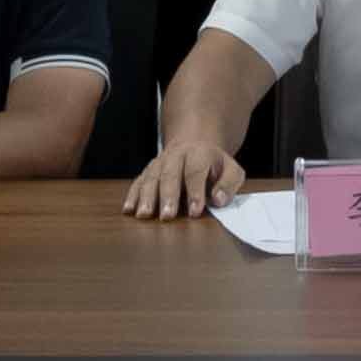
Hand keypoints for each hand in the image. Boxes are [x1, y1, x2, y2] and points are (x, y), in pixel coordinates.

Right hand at [125, 133, 243, 218]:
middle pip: (170, 174)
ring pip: (151, 177)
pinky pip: (139, 181)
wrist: (195, 144)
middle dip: (168, 195)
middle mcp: (177, 155)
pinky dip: (132, 195)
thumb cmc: (216, 165)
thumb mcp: (232, 171)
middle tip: (167, 215)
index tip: (195, 211)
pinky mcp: (149, 171)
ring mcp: (160, 162)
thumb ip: (229, 184)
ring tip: (144, 215)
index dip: (195, 191)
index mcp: (199, 153)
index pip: (195, 171)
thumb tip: (219, 200)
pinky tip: (128, 209)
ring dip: (146, 197)